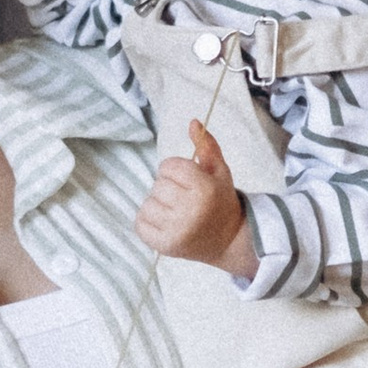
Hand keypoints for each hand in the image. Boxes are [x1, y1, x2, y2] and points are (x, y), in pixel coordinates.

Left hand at [135, 121, 251, 274]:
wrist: (228, 240)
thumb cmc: (220, 200)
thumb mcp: (220, 171)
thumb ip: (206, 146)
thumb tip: (193, 122)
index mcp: (204, 189)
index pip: (168, 166)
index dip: (175, 170)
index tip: (187, 180)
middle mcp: (190, 210)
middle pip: (157, 185)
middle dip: (167, 187)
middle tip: (184, 198)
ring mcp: (176, 230)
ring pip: (147, 204)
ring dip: (157, 205)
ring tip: (175, 211)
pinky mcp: (165, 246)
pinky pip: (139, 224)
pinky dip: (147, 221)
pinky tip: (165, 222)